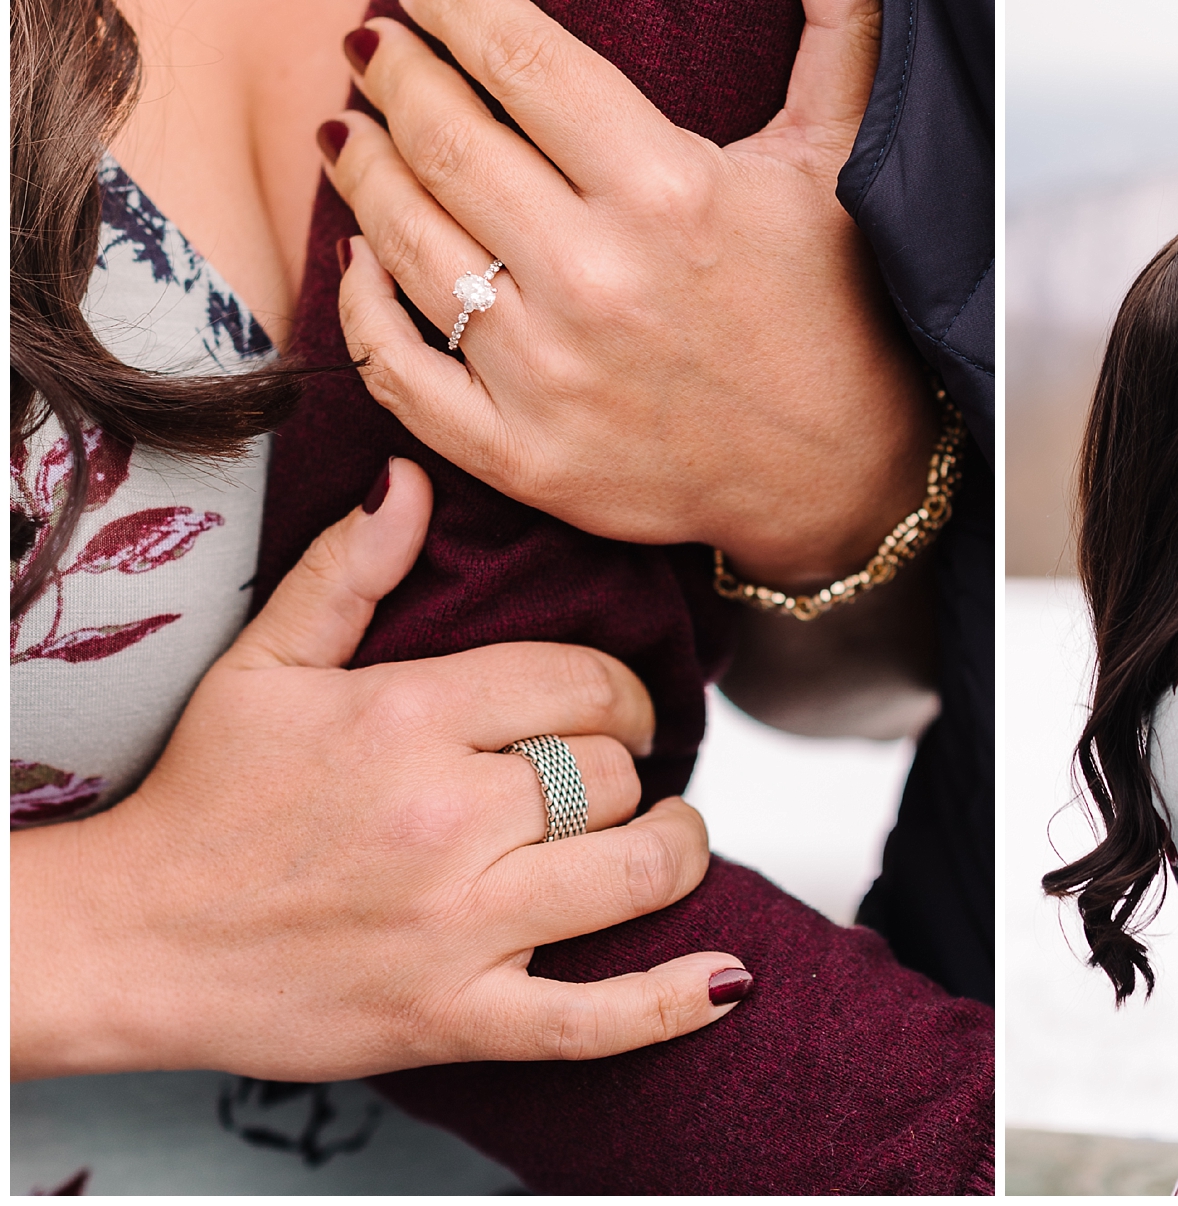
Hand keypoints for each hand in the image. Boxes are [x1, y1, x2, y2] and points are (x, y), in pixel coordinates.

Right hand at [11, 459, 743, 1082]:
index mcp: (407, 719)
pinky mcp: (449, 1018)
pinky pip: (589, 1019)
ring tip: (667, 839)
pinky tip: (724, 979)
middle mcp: (443, 817)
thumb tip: (412, 481)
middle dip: (631, 771)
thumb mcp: (262, 667)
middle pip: (612, 775)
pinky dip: (668, 1004)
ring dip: (674, 851)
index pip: (579, 683)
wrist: (129, 942)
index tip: (617, 709)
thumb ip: (346, 572)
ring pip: (631, 869)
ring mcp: (453, 925)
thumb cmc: (201, 799)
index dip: (620, 692)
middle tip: (619, 779)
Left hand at [325, 0, 934, 587]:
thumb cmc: (835, 308)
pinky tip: (357, 258)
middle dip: (393, 76)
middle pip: (445, 143)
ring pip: (406, 243)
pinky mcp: (524, 454)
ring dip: (359, 171)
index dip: (456, 5)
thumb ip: (840, 31)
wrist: (840, 475)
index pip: (524, 64)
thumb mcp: (840, 163)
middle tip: (371, 47)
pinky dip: (361, 309)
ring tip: (345, 129)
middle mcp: (598, 278)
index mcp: (671, 192)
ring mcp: (551, 373)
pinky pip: (398, 372)